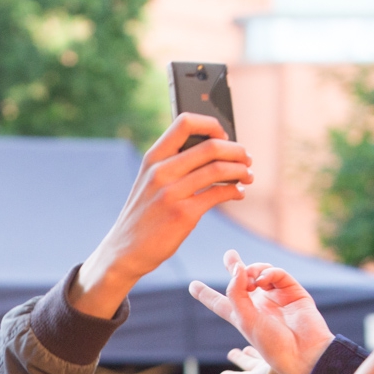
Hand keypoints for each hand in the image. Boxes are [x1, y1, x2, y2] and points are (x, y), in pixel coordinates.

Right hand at [69, 114, 253, 317]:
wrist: (125, 251)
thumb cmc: (144, 215)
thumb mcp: (148, 182)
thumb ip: (172, 163)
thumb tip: (213, 149)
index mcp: (152, 158)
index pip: (185, 122)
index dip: (212, 125)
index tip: (224, 137)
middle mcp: (160, 172)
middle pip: (210, 146)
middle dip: (236, 151)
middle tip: (246, 158)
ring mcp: (171, 193)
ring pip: (219, 169)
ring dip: (241, 170)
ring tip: (248, 176)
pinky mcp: (183, 215)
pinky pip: (219, 194)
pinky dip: (235, 191)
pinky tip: (237, 193)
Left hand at [192, 250, 333, 373]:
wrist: (304, 352)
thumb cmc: (273, 343)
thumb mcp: (245, 320)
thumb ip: (236, 292)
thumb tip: (238, 267)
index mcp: (241, 317)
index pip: (219, 303)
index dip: (205, 294)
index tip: (192, 285)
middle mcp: (257, 306)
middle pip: (241, 281)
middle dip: (235, 266)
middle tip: (230, 255)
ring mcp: (275, 297)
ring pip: (259, 273)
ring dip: (253, 270)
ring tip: (253, 279)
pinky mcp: (292, 291)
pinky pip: (277, 274)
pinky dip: (269, 272)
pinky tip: (264, 279)